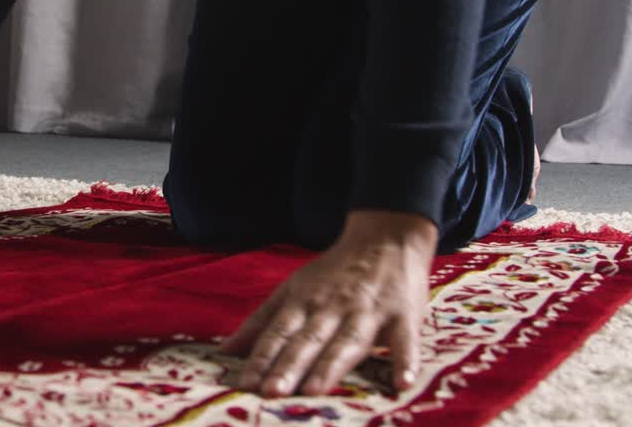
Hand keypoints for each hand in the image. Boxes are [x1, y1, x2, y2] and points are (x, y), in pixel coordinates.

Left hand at [220, 211, 436, 397]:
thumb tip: (226, 351)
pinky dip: (405, 361)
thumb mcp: (293, 289)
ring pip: (347, 342)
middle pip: (308, 340)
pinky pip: (405, 342)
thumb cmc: (334, 273)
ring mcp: (368, 312)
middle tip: (270, 392)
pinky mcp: (403, 317)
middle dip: (289, 366)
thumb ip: (261, 322)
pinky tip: (401, 384)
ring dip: (331, 366)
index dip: (261, 358)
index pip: (278, 333)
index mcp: (303, 301)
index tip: (244, 384)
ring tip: (314, 391)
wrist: (385, 239)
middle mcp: (332, 307)